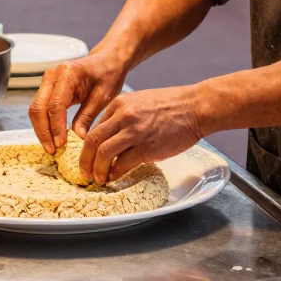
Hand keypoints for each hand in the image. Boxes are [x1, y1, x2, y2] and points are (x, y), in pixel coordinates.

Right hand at [29, 51, 127, 153]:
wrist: (107, 60)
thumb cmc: (108, 74)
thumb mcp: (103, 96)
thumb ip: (88, 116)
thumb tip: (77, 137)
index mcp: (68, 74)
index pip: (55, 105)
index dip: (56, 127)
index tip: (61, 144)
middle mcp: (53, 75)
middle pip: (38, 107)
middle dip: (43, 131)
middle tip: (52, 150)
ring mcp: (47, 79)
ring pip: (36, 108)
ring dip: (41, 129)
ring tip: (51, 147)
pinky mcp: (47, 86)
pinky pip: (40, 107)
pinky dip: (44, 122)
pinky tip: (52, 136)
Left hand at [78, 85, 202, 184]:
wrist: (195, 107)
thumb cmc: (172, 105)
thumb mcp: (140, 101)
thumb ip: (123, 116)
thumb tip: (109, 137)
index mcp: (119, 104)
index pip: (94, 128)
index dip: (87, 147)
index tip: (88, 158)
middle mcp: (123, 116)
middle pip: (92, 141)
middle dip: (85, 161)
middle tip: (86, 173)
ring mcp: (135, 131)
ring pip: (103, 153)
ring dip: (98, 170)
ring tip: (99, 179)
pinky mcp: (147, 147)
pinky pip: (123, 164)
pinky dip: (115, 173)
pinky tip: (115, 177)